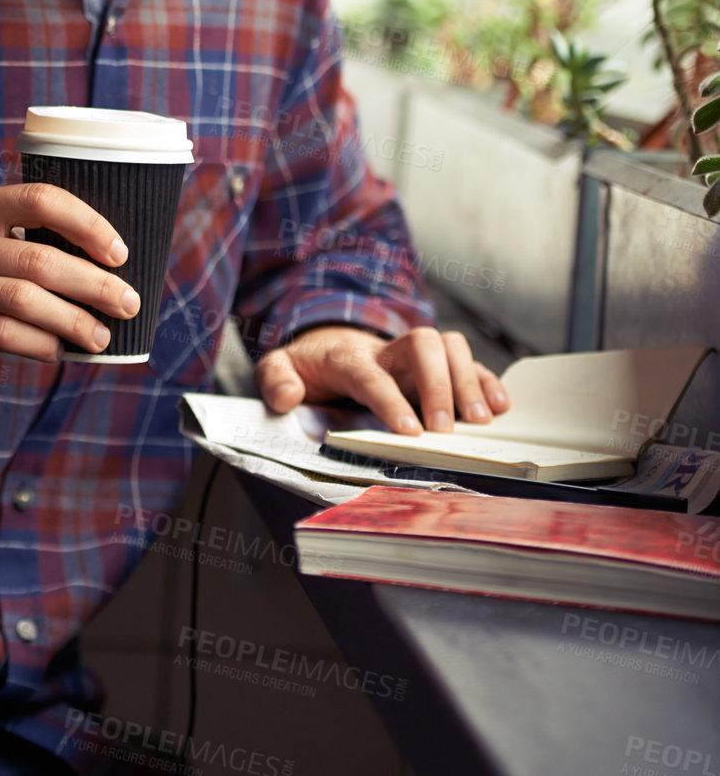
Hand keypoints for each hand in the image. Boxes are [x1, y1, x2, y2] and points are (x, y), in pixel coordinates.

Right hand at [0, 183, 139, 390]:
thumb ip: (22, 232)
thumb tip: (106, 260)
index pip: (41, 199)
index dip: (88, 224)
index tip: (120, 251)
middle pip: (40, 259)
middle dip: (95, 284)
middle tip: (129, 302)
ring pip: (26, 302)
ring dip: (75, 322)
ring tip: (103, 335)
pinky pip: (5, 337)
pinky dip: (43, 345)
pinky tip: (62, 350)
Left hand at [253, 325, 510, 434]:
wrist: (328, 343)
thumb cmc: (309, 365)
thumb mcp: (279, 368)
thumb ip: (275, 380)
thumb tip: (288, 397)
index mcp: (347, 357)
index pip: (372, 374)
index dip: (391, 400)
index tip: (411, 432)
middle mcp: (387, 350)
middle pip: (423, 345)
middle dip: (439, 384)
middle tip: (446, 430)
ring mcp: (414, 355)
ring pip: (450, 345)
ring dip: (468, 380)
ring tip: (480, 421)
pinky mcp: (435, 364)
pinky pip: (468, 362)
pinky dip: (486, 380)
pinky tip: (499, 406)